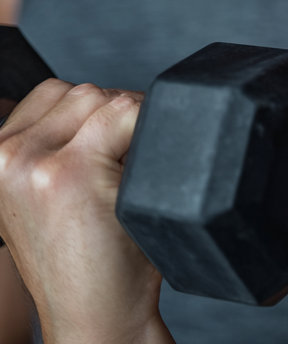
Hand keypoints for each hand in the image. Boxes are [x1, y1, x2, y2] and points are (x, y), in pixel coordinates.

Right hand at [0, 80, 171, 343]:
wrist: (94, 317)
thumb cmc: (87, 253)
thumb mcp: (49, 189)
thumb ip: (59, 139)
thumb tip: (105, 94)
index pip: (57, 92)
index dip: (96, 118)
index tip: (105, 160)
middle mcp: (2, 157)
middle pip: (87, 92)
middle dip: (117, 123)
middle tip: (118, 178)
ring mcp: (31, 163)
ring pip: (109, 99)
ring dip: (134, 132)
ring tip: (121, 184)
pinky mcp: (70, 172)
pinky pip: (130, 113)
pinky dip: (151, 139)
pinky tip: (135, 183)